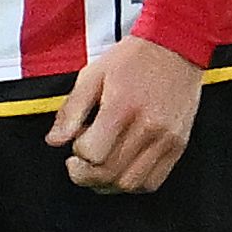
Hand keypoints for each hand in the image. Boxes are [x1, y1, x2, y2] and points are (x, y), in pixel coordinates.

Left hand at [50, 35, 199, 194]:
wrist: (175, 47)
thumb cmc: (133, 59)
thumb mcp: (92, 75)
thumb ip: (71, 110)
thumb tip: (54, 140)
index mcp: (122, 107)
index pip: (93, 154)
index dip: (77, 154)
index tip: (77, 141)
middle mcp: (148, 127)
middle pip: (109, 174)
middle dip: (85, 175)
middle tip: (79, 162)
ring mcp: (166, 139)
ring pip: (130, 184)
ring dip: (107, 183)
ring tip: (100, 165)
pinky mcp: (178, 146)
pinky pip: (152, 182)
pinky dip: (132, 183)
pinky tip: (122, 167)